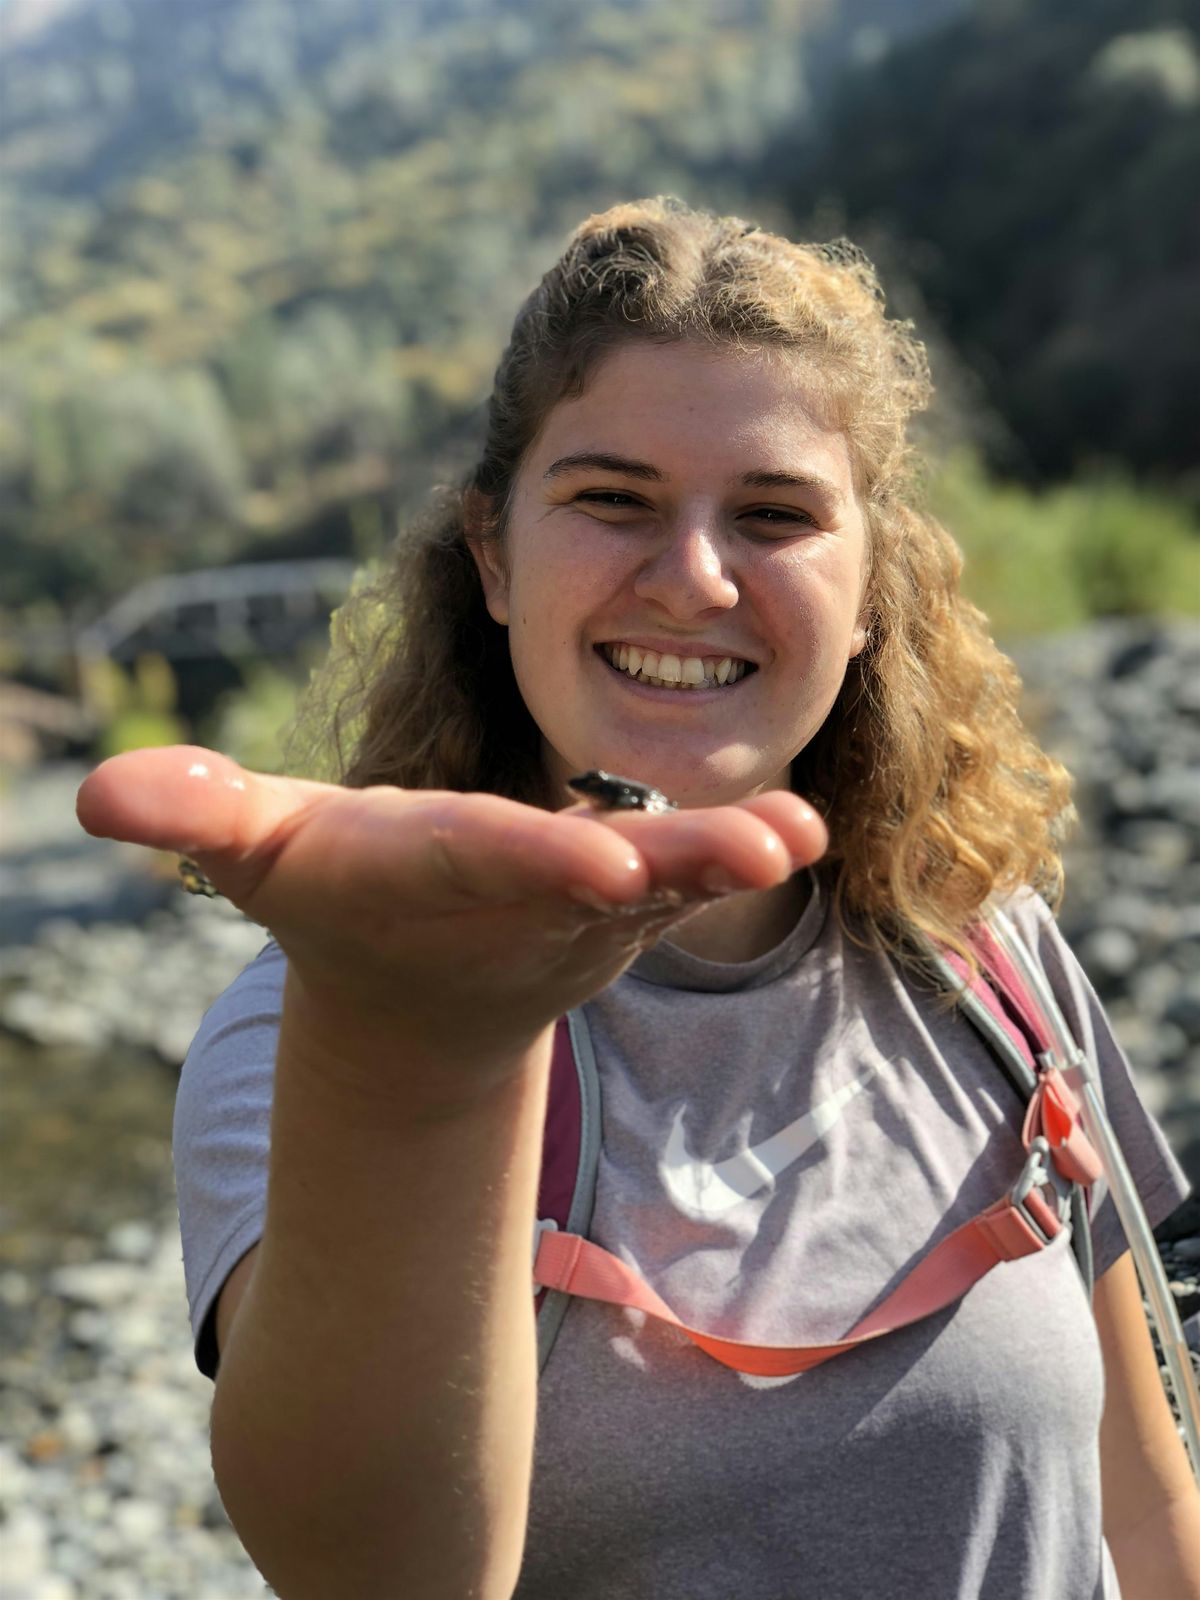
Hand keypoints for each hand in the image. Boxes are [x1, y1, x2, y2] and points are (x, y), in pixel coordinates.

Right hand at [77, 747, 826, 1097]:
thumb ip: (193, 817)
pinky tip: (803, 831)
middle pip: (597, 871)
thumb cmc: (334, 893)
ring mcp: (579, 906)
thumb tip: (95, 796)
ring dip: (726, 861)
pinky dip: (736, 860)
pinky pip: (683, 878)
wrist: (417, 991)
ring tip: (797, 838)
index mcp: (432, 868)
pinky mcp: (621, 901)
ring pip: (661, 879)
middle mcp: (518, 894)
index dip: (537, 854)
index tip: (604, 856)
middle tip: (751, 851)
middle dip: (669, 864)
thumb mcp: (256, 850)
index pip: (485, 857)